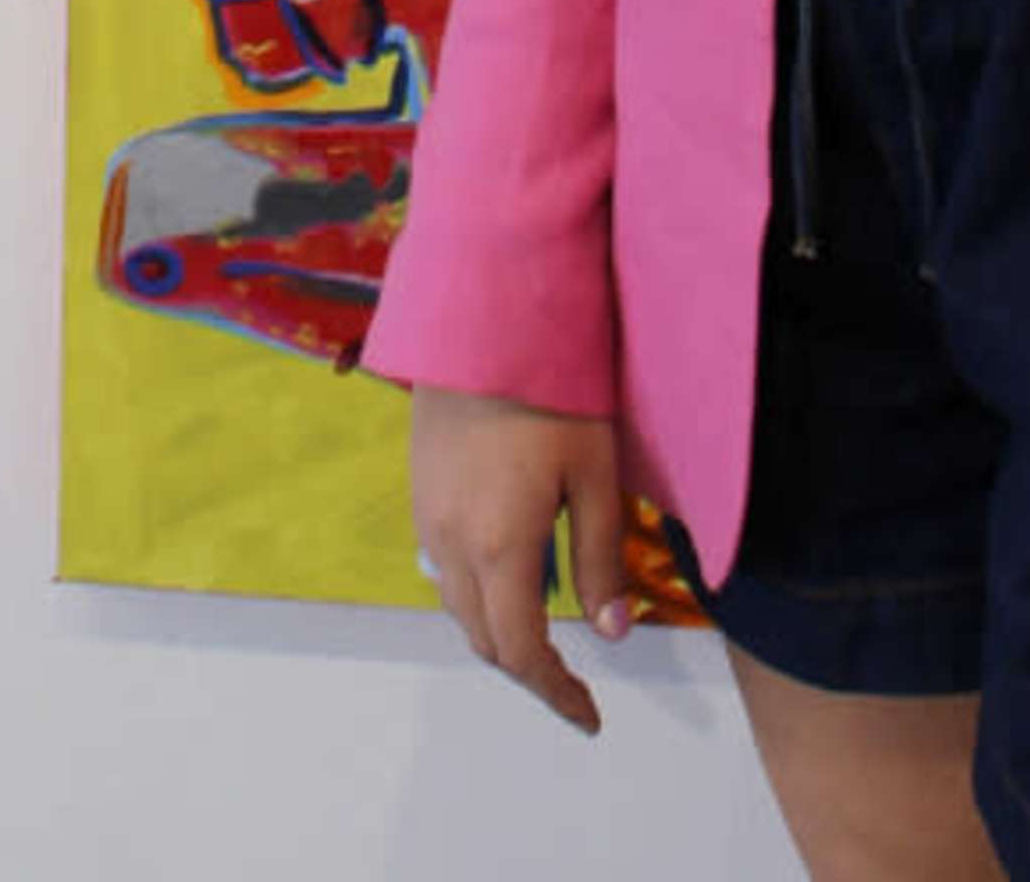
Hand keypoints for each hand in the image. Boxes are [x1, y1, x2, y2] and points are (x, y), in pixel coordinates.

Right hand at [409, 386, 631, 733]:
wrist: (481, 314)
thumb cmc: (550, 387)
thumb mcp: (595, 472)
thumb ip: (601, 558)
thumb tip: (609, 632)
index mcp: (499, 547)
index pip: (521, 651)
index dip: (555, 691)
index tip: (588, 714)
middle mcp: (452, 542)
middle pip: (483, 637)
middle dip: (527, 668)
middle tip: (571, 679)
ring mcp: (427, 515)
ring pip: (458, 606)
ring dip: (497, 632)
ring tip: (544, 629)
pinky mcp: (420, 487)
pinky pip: (444, 568)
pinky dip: (477, 594)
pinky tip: (510, 570)